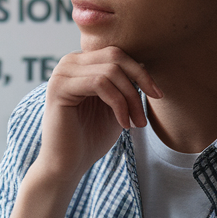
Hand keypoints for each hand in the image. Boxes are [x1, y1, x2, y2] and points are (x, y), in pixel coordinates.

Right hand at [35, 47, 161, 182]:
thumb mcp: (116, 105)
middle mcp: (69, 62)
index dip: (140, 72)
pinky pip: (99, 83)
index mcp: (82, 63)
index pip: (117, 53)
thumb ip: (125, 84)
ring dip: (130, 99)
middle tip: (145, 113)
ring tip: (136, 123)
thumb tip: (143, 62)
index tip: (157, 95)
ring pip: (110, 71)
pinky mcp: (59, 87)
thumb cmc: (91, 137)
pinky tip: (123, 124)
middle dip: (138, 82)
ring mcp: (62, 73)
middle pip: (115, 56)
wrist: (68, 164)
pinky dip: (118, 104)